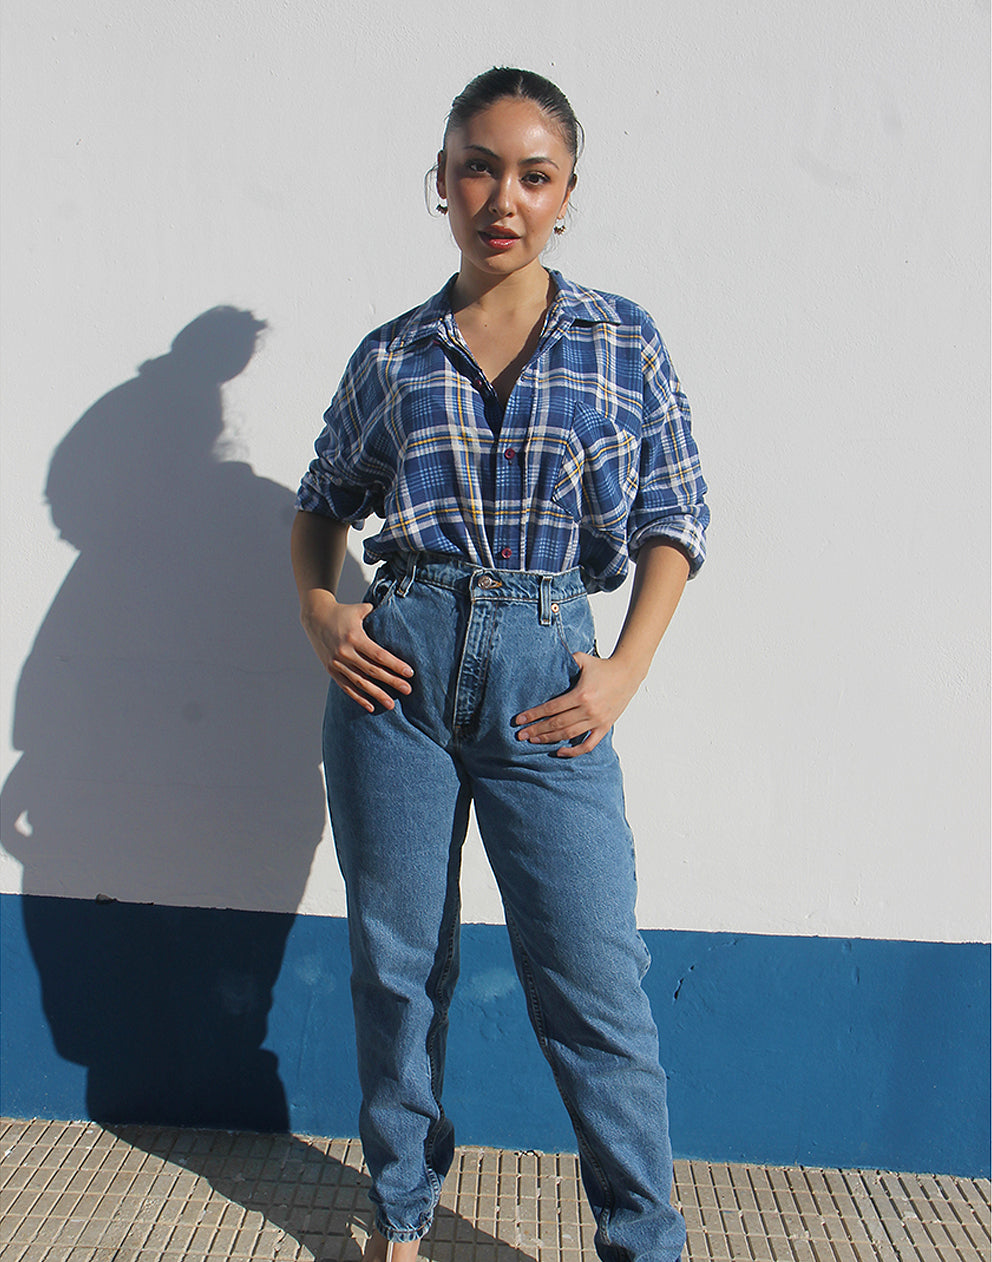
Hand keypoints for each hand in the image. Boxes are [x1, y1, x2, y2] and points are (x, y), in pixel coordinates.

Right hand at [301, 589, 413, 712]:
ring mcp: (337, 663)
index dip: (395, 665)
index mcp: (354, 637)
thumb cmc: (342, 612)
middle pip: (373, 671)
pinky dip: (359, 698)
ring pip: (360, 683)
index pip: (379, 655)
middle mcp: (345, 652)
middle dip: (392, 681)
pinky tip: (371, 707)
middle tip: (408, 690)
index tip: (409, 673)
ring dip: (377, 695)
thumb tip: (395, 615)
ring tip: (391, 705)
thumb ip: (377, 614)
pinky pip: (346, 687)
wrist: (315, 616)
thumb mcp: (359, 610)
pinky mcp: (331, 670)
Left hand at [513, 652, 641, 756]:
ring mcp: (597, 720)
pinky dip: (574, 751)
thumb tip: (548, 661)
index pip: (551, 708)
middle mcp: (588, 710)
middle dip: (536, 730)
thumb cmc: (603, 666)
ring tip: (533, 741)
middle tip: (520, 735)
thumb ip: (565, 660)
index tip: (519, 720)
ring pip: (568, 734)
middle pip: (557, 724)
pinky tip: (560, 751)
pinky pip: (589, 744)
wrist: (628, 673)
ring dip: (549, 739)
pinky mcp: (605, 726)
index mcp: (581, 694)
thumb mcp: (582, 659)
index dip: (534, 715)